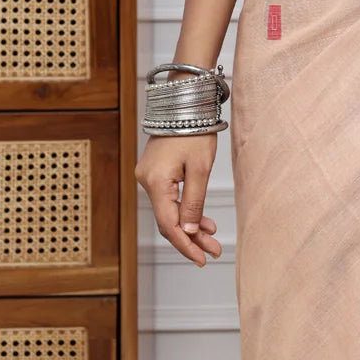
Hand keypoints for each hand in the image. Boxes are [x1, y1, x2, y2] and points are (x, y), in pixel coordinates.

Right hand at [134, 73, 222, 267]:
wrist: (185, 101)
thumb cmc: (195, 130)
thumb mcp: (200, 168)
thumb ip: (194, 202)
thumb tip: (188, 232)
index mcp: (156, 183)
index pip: (169, 225)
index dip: (185, 245)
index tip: (202, 259)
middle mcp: (146, 181)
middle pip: (168, 221)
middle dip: (191, 238)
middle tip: (213, 253)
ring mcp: (149, 176)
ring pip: (169, 211)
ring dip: (190, 225)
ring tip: (212, 239)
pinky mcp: (155, 171)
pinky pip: (169, 198)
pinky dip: (185, 210)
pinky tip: (201, 221)